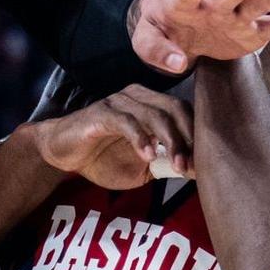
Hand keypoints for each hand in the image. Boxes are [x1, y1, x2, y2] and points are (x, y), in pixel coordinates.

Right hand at [24, 88, 193, 189]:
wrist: (62, 155)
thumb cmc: (103, 159)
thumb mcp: (141, 169)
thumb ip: (166, 165)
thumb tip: (198, 172)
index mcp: (152, 105)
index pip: (184, 112)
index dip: (197, 136)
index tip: (207, 164)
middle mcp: (138, 97)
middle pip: (174, 109)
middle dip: (188, 138)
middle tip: (192, 166)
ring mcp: (119, 102)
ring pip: (154, 114)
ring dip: (169, 140)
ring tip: (176, 165)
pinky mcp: (101, 112)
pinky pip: (125, 120)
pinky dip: (140, 137)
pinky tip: (147, 155)